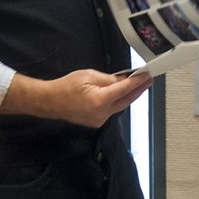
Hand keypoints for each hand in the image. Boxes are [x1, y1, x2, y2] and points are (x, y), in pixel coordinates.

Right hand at [15, 66, 150, 128]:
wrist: (51, 101)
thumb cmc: (66, 87)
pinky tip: (121, 94)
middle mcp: (102, 113)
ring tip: (137, 85)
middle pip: (126, 101)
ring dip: (128, 96)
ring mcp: (100, 120)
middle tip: (148, 80)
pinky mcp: (97, 122)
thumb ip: (109, 79)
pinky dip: (118, 102)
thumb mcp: (89, 76)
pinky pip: (112, 110)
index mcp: (100, 100)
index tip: (147, 76)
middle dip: (138, 90)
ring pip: (120, 106)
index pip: (125, 90)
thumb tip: (124, 79)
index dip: (138, 82)